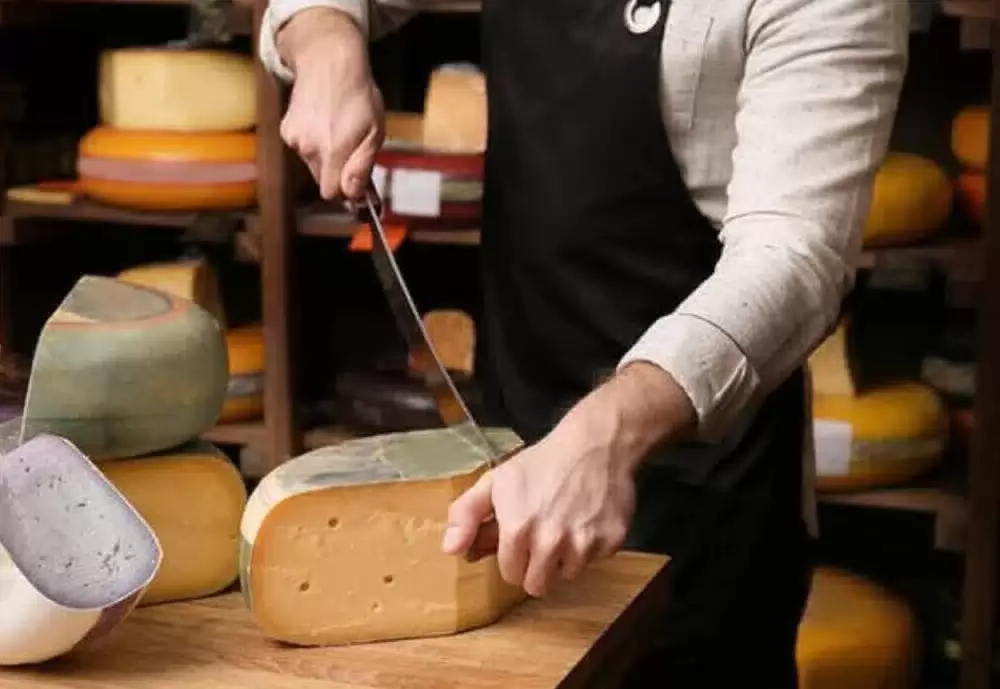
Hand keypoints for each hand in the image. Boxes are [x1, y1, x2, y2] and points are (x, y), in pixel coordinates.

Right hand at [277, 9, 383, 200]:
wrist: (329, 60)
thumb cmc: (358, 95)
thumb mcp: (374, 132)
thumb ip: (362, 168)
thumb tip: (353, 196)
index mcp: (333, 151)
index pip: (332, 193)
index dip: (347, 193)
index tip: (359, 188)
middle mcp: (309, 148)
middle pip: (322, 181)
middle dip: (338, 175)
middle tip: (353, 154)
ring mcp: (294, 139)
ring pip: (312, 164)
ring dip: (326, 158)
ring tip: (338, 132)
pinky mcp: (286, 130)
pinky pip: (302, 149)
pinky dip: (313, 143)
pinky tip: (323, 123)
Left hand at [442, 428, 635, 597]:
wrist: (594, 444)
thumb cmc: (541, 463)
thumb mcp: (495, 481)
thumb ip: (466, 515)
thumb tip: (450, 550)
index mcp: (517, 530)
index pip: (511, 574)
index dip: (513, 558)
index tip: (519, 540)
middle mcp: (550, 543)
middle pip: (538, 585)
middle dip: (536, 566)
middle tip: (541, 538)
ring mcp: (583, 544)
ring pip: (567, 575)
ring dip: (564, 558)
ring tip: (565, 525)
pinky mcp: (611, 542)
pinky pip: (596, 560)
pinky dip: (591, 545)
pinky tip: (587, 519)